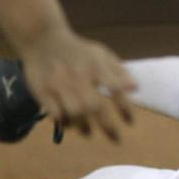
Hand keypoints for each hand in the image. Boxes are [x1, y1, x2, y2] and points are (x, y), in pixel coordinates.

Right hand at [18, 28, 135, 141]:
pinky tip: (69, 124)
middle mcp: (79, 76)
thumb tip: (136, 89)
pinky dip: (64, 122)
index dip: (125, 108)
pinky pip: (55, 113)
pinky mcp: (42, 91)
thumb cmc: (79, 51)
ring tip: (89, 133)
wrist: (43, 40)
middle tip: (116, 139)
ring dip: (84, 127)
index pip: (116, 90)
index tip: (130, 122)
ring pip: (75, 113)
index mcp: (97, 67)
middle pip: (95, 107)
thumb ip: (120, 72)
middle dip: (108, 127)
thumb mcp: (103, 55)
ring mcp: (59, 84)